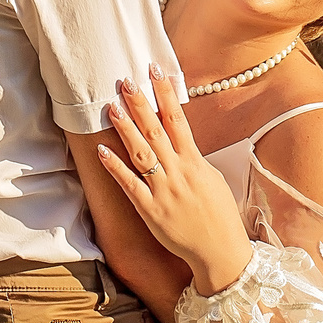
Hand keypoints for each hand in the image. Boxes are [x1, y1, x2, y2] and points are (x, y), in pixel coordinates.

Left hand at [95, 68, 253, 297]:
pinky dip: (115, 167)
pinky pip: (130, 185)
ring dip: (126, 128)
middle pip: (156, 130)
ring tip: (112, 106)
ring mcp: (164, 191)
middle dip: (141, 104)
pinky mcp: (151, 210)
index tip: (156, 70)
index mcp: (195, 162)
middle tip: (125, 80)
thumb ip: (194, 159)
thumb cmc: (219, 216)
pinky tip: (101, 150)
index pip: (179, 120)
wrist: (221, 252)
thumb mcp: (212, 179)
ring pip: (142, 153)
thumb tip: (181, 140)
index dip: (166, 94)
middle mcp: (179, 172)